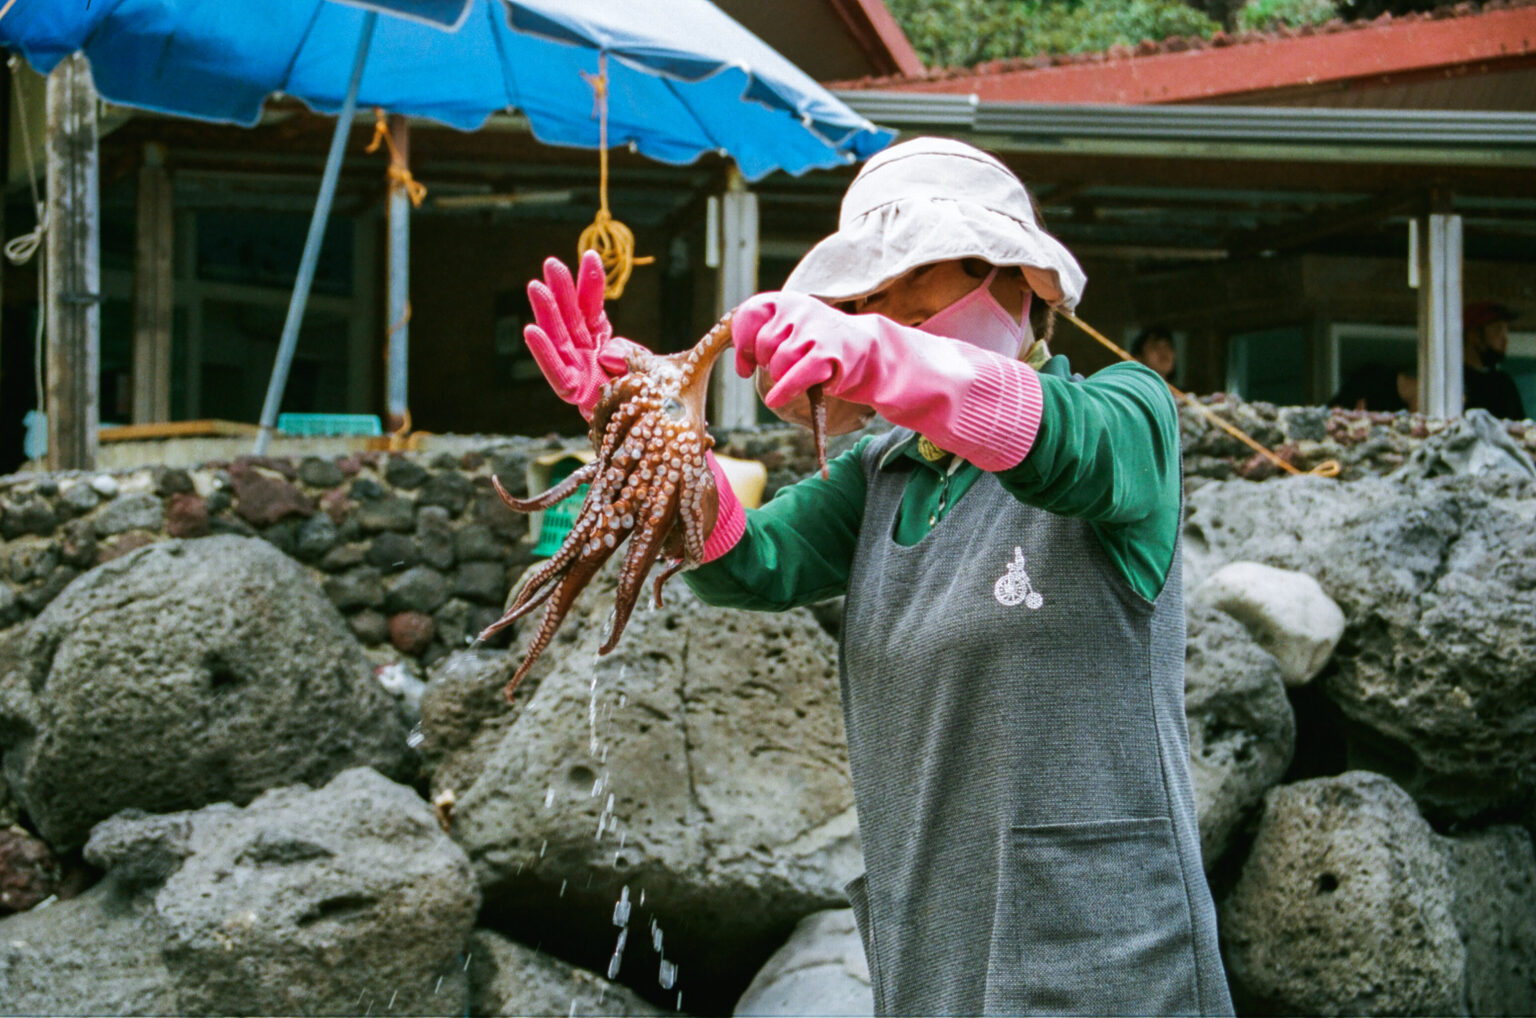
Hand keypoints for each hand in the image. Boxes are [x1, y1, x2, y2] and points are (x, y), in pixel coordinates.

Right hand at [524, 251, 645, 418]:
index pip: (594, 307)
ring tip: (536, 287)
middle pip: (571, 316)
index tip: (590, 256)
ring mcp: (578, 371)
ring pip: (559, 337)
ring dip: (547, 312)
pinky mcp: (573, 392)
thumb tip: (607, 353)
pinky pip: (556, 371)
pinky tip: (530, 330)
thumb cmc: (651, 396)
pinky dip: (543, 351)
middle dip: (562, 289)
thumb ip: (633, 353)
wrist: (650, 429)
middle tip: (552, 263)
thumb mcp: (653, 366)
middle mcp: (586, 353)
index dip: (591, 284)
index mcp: (603, 341)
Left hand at [731, 291, 1044, 471]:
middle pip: (763, 343)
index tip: (746, 364)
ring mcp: (817, 329)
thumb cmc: (833, 353)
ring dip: (779, 379)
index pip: (750, 313)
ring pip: (777, 360)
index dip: (743, 340)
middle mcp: (803, 310)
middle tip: (782, 374)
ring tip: (796, 382)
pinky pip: (794, 374)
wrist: (883, 359)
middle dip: (767, 364)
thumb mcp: (800, 338)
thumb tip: (739, 359)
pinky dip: (784, 390)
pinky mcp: (831, 353)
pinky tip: (782, 399)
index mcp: (792, 302)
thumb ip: (772, 338)